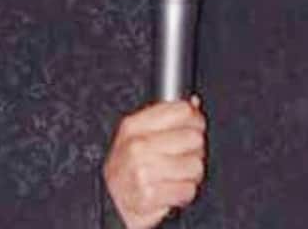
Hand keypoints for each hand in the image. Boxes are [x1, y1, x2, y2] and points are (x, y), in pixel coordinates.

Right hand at [103, 98, 205, 227]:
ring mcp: (141, 172)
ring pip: (195, 165)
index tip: (192, 129)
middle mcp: (136, 147)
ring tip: (175, 176)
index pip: (183, 111)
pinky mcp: (149, 196)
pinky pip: (187, 189)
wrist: (112, 204)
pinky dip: (183, 194)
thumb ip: (167, 116)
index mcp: (133, 126)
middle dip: (194, 150)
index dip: (195, 121)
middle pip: (194, 138)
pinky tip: (170, 190)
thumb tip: (193, 102)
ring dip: (190, 175)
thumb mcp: (138, 136)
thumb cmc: (128, 168)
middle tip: (181, 158)